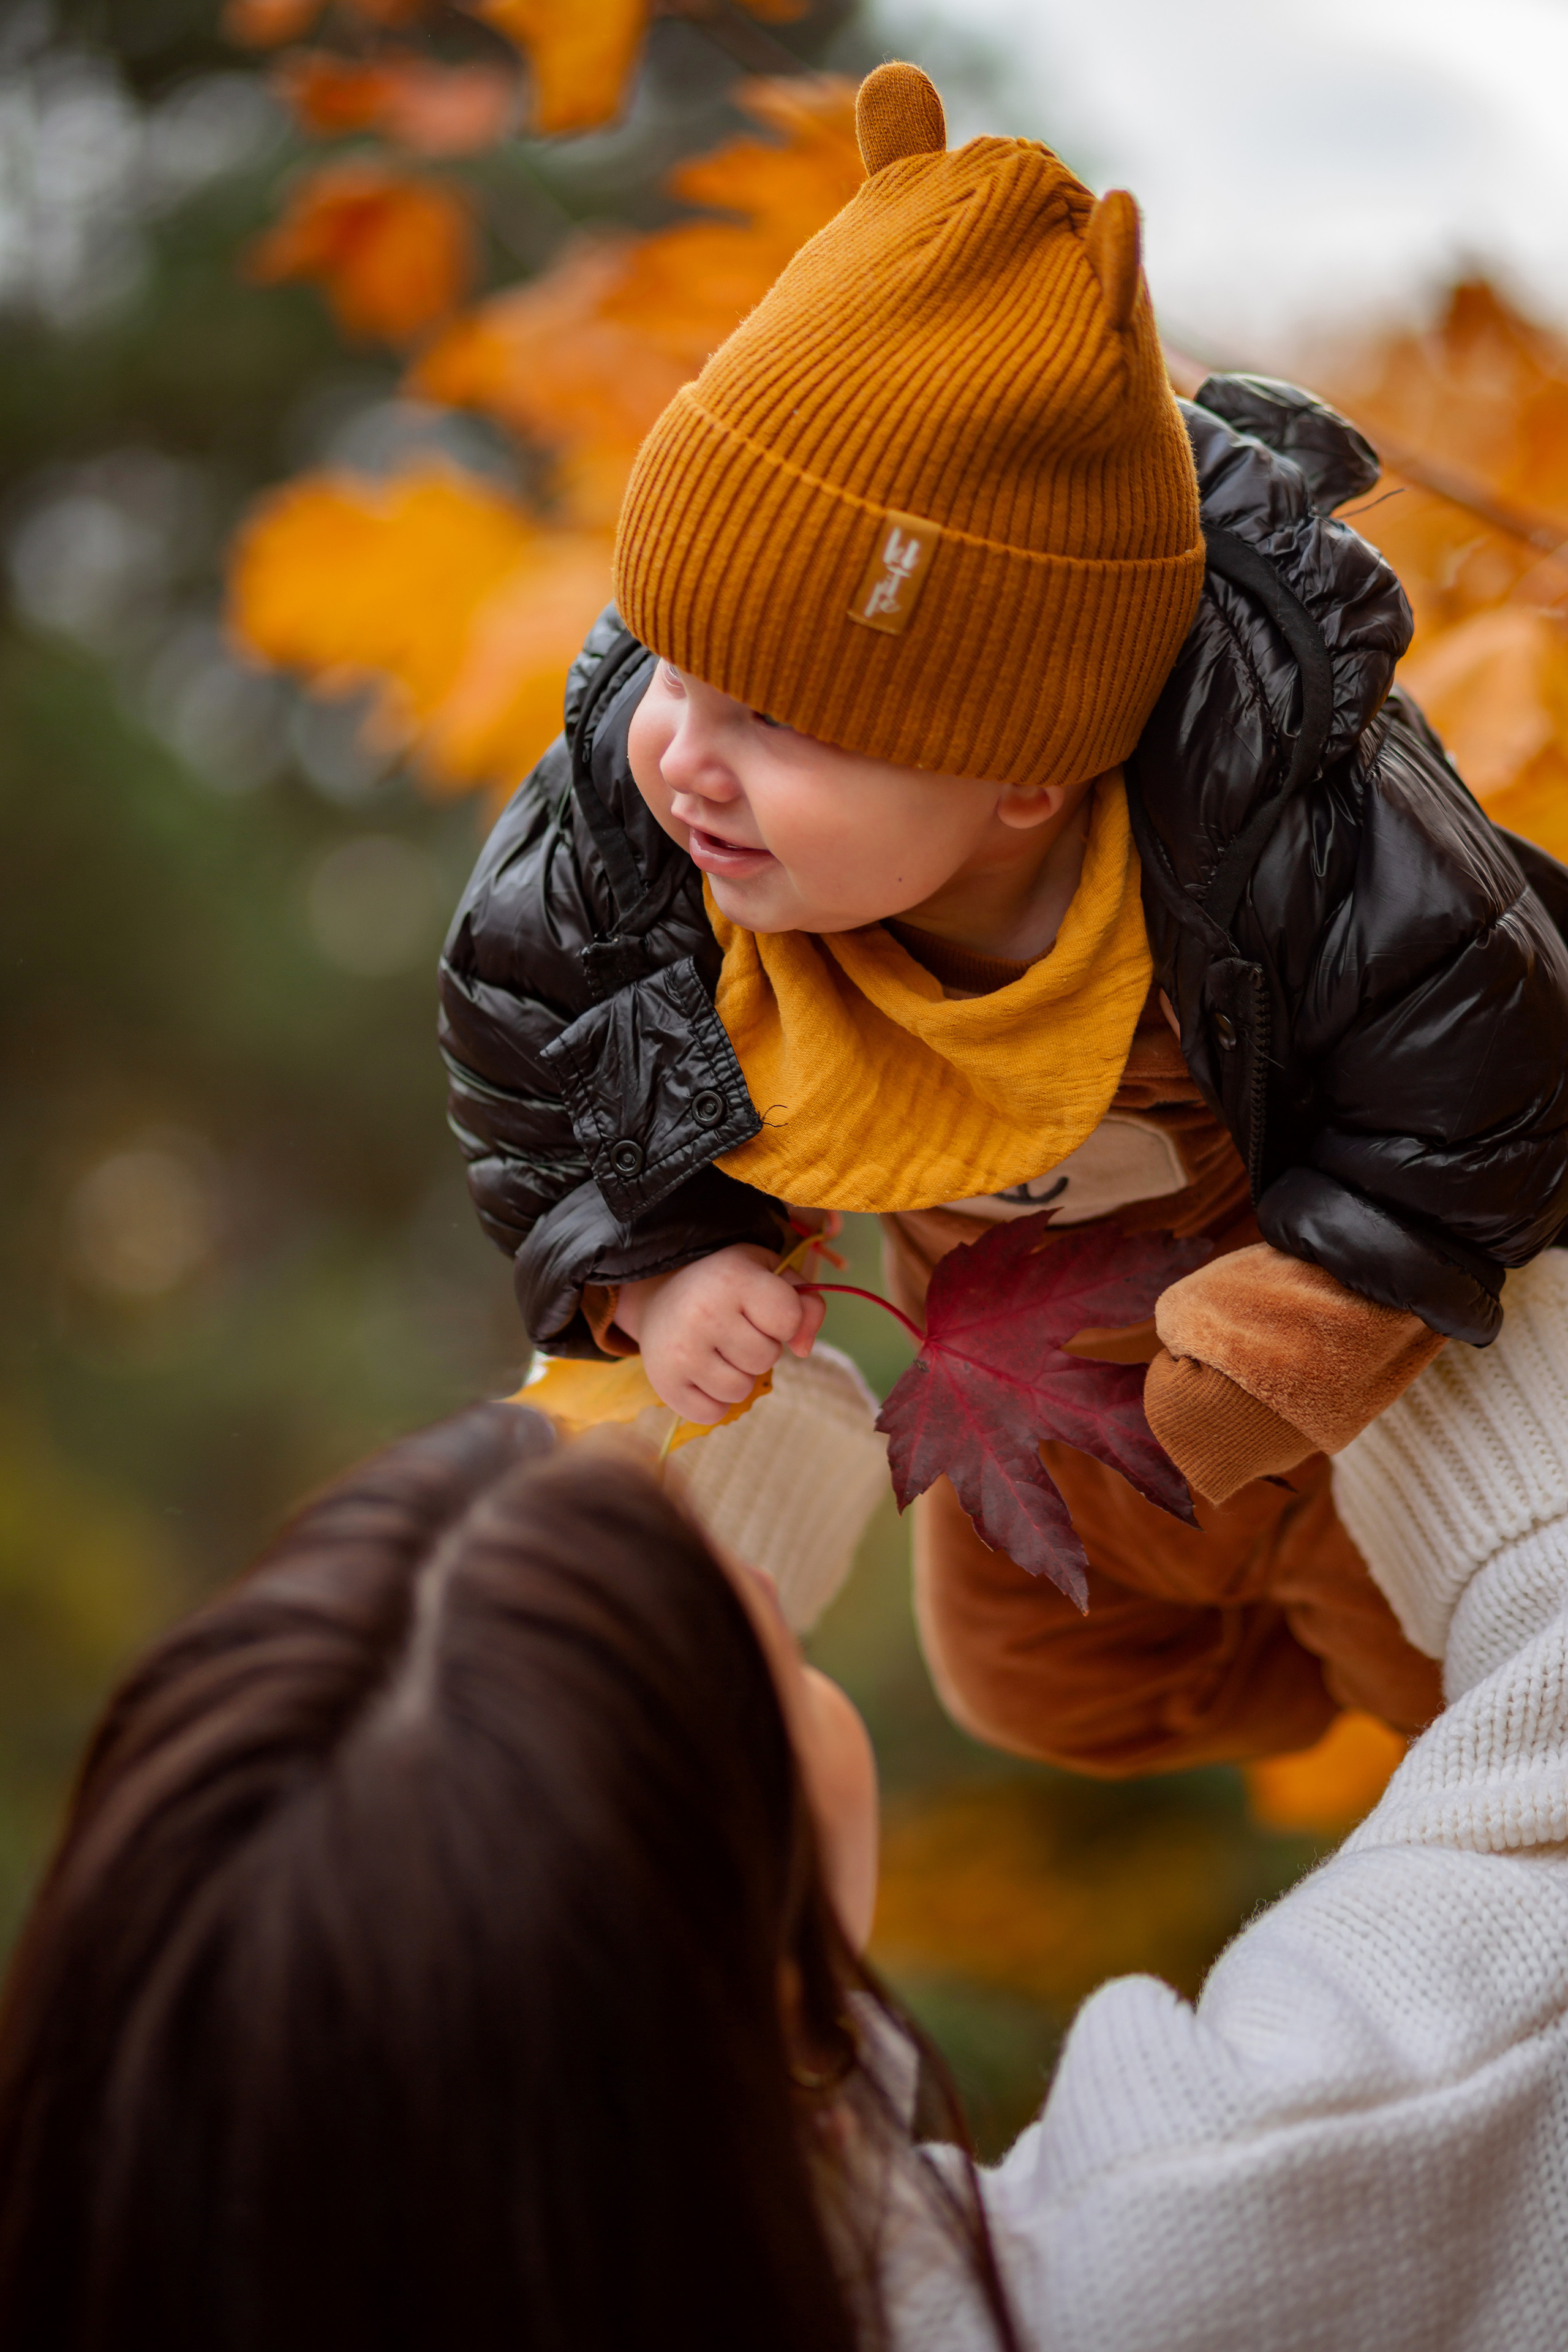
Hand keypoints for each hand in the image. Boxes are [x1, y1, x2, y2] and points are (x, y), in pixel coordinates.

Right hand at [614, 1245, 825, 1422]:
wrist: (659, 1300)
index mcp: (732, 1278)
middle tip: (735, 1332)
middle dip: (760, 1349)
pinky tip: (702, 1373)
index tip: (762, 1311)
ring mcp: (681, 1350)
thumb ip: (806, 1304)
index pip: (790, 1318)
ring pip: (742, 1390)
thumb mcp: (769, 1275)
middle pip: (767, 1358)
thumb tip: (803, 1350)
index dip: (785, 1320)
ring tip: (718, 1352)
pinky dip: (714, 1400)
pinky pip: (713, 1413)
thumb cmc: (726, 1288)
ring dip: (738, 1376)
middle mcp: (703, 1312)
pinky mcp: (665, 1383)